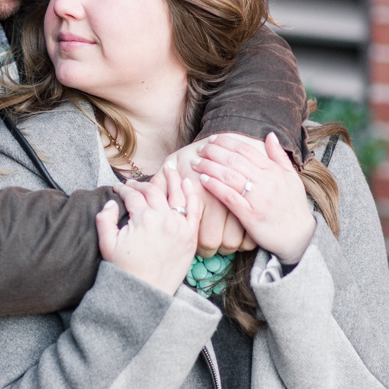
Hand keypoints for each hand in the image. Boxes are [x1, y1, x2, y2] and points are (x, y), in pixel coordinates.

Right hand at [97, 166, 200, 294]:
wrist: (145, 293)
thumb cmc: (125, 270)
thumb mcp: (107, 244)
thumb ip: (105, 219)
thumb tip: (111, 203)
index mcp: (143, 219)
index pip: (132, 195)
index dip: (123, 189)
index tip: (118, 188)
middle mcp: (164, 219)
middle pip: (153, 191)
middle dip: (141, 185)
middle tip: (134, 184)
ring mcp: (179, 227)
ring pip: (177, 194)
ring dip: (173, 177)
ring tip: (170, 166)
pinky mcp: (190, 236)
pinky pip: (194, 210)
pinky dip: (192, 194)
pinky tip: (189, 183)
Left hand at [153, 137, 260, 256]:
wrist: (228, 139)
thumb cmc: (194, 155)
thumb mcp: (170, 164)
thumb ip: (156, 184)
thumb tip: (135, 194)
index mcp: (196, 195)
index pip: (196, 236)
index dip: (194, 245)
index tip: (192, 242)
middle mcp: (217, 200)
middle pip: (216, 244)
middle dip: (211, 249)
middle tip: (206, 245)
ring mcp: (238, 203)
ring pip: (235, 242)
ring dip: (228, 245)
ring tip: (220, 239)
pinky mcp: (252, 204)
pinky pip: (250, 236)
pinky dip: (245, 240)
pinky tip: (236, 234)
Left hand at [190, 132, 315, 263]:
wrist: (300, 236)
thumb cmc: (294, 206)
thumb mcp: (292, 177)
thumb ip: (279, 156)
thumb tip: (270, 134)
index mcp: (274, 170)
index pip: (246, 149)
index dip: (227, 142)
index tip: (213, 139)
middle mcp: (266, 181)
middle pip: (234, 160)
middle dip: (214, 152)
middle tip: (200, 149)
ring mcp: (258, 198)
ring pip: (229, 176)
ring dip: (209, 167)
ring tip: (196, 163)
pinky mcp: (250, 215)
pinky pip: (229, 197)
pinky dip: (215, 187)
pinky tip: (202, 181)